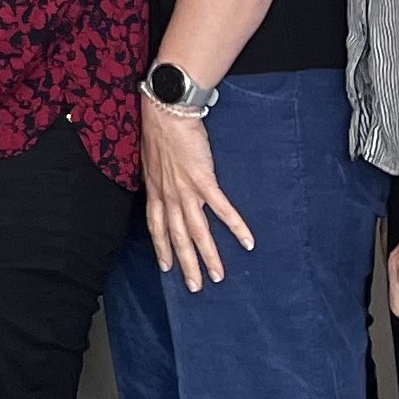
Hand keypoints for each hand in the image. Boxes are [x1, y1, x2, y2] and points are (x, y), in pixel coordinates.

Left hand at [140, 100, 255, 292]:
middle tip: (195, 287)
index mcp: (155, 192)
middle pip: (177, 238)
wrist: (166, 111)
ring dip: (209, 256)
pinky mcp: (204, 181)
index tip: (166, 267)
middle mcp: (169, 197)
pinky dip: (236, 226)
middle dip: (186, 264)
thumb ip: (158, 178)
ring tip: (219, 277)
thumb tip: (162, 186)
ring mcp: (186, 191)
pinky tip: (247, 242)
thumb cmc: (159, 131)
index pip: (157, 228)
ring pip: (197, 232)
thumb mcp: (151, 160)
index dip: (162, 250)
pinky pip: (222, 209)